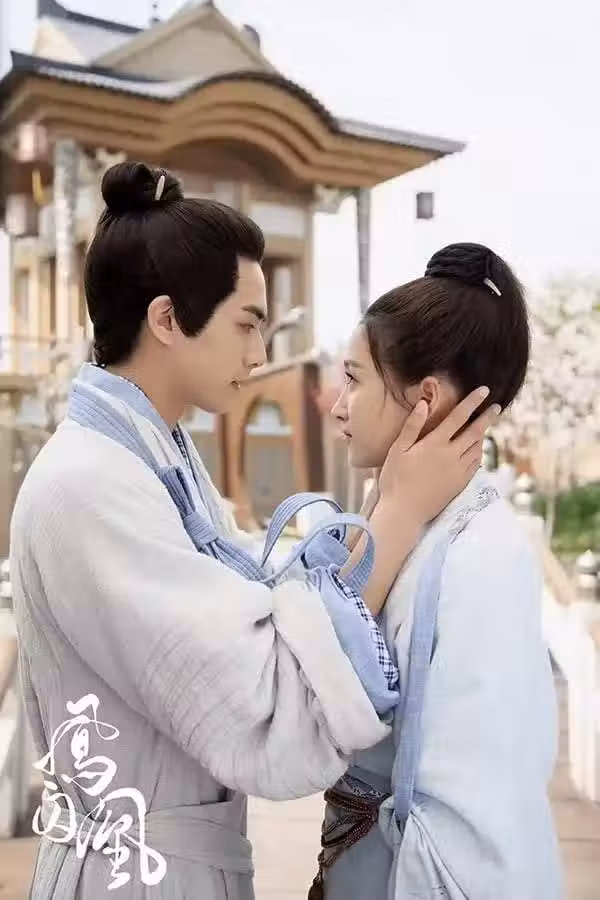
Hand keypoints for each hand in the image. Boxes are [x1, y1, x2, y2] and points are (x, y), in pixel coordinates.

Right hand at [378, 387, 499, 524]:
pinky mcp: (460, 483)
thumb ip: (412, 426)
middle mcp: (451, 455)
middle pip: (474, 432)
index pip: (458, 417)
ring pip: (477, 448)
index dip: (472, 402)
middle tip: (497, 407)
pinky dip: (479, 453)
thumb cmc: (395, 480)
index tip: (484, 391)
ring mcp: (458, 470)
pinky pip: (475, 464)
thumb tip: (423, 403)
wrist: (405, 512)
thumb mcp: (397, 450)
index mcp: (435, 443)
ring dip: (483, 435)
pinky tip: (478, 450)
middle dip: (487, 418)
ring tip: (486, 427)